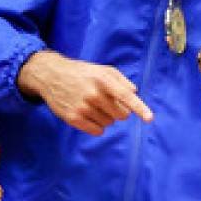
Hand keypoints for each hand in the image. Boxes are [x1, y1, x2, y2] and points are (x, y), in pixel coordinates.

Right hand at [21, 50, 154, 134]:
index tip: (149, 119)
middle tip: (107, 103)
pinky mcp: (73, 118)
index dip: (139, 108)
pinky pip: (97, 131)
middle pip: (121, 115)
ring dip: (106, 118)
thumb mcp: (102, 69)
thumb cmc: (82, 73)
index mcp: (103, 80)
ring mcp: (83, 107)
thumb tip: (134, 92)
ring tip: (94, 106)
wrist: (51, 76)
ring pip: (109, 124)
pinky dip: (97, 126)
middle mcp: (94, 94)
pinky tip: (89, 116)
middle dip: (119, 111)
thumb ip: (121, 80)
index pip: (126, 96)